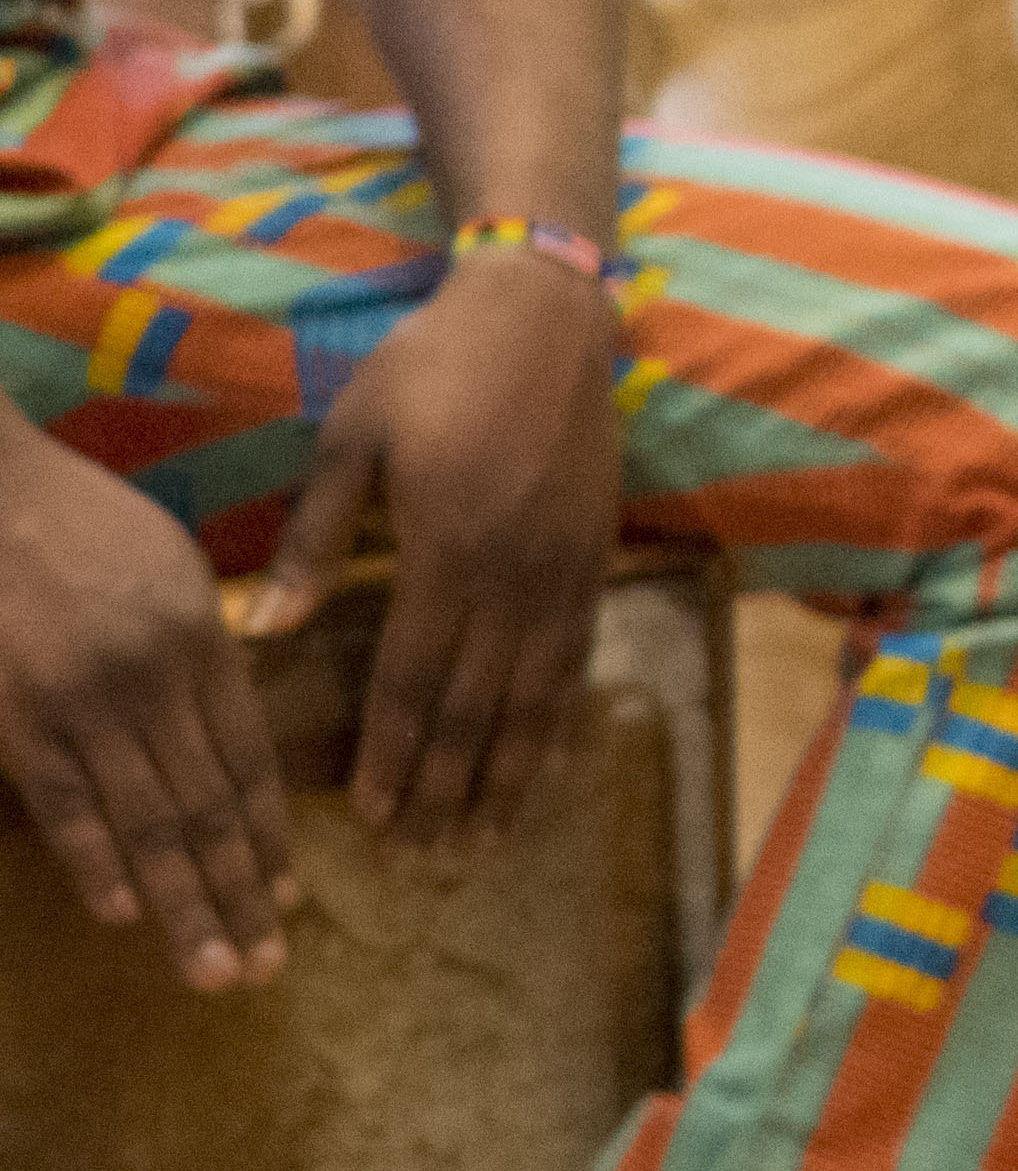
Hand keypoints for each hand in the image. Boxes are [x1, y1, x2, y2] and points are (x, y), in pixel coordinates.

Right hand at [0, 419, 292, 988]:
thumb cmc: (81, 525)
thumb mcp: (171, 573)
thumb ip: (203, 652)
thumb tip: (222, 723)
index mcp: (203, 645)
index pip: (250, 763)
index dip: (267, 839)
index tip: (285, 900)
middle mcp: (156, 684)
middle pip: (208, 808)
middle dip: (235, 894)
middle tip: (261, 969)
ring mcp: (84, 706)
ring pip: (148, 822)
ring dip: (180, 903)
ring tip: (209, 969)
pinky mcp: (18, 720)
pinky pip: (64, 804)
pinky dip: (96, 861)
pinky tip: (123, 913)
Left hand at [248, 239, 624, 844]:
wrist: (546, 316)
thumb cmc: (431, 370)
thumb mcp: (352, 441)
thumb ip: (314, 541)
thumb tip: (267, 633)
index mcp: (445, 549)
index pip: (413, 677)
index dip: (394, 752)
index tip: (375, 814)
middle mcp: (513, 573)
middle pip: (479, 705)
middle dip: (451, 785)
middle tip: (430, 853)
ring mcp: (565, 568)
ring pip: (538, 694)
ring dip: (512, 771)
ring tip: (490, 834)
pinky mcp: (596, 554)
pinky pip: (579, 656)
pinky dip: (561, 718)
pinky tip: (549, 759)